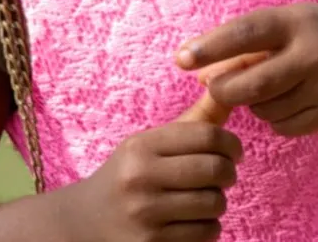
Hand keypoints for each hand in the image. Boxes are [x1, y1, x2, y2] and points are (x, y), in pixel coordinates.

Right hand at [68, 102, 242, 241]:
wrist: (83, 222)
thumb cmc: (127, 175)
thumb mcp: (149, 143)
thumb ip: (192, 122)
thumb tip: (226, 90)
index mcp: (142, 146)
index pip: (206, 135)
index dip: (231, 142)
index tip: (234, 151)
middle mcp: (141, 177)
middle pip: (215, 169)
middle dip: (229, 172)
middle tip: (224, 175)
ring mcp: (146, 214)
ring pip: (214, 204)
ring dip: (218, 202)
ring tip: (204, 198)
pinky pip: (206, 233)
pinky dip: (208, 227)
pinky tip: (192, 221)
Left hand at [176, 3, 317, 136]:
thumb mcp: (288, 22)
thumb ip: (247, 43)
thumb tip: (200, 72)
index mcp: (296, 21)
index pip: (246, 33)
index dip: (211, 47)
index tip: (182, 58)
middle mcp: (312, 54)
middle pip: (252, 84)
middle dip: (224, 90)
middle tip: (214, 87)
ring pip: (265, 109)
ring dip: (252, 103)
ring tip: (264, 85)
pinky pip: (284, 126)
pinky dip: (273, 117)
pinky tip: (283, 99)